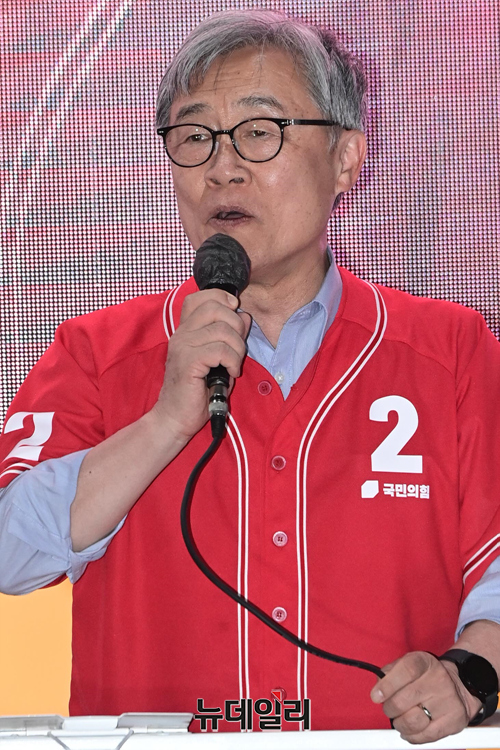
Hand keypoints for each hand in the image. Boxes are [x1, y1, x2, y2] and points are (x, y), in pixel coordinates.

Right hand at [151, 289, 250, 442]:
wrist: (175, 418)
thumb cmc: (197, 392)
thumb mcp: (219, 360)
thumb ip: (230, 337)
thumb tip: (244, 316)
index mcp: (186, 331)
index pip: (199, 298)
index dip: (220, 297)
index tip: (234, 311)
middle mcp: (181, 334)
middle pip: (215, 308)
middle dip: (236, 326)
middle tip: (237, 349)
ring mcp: (183, 346)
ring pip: (222, 330)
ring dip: (237, 349)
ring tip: (234, 365)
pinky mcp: (188, 361)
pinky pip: (220, 350)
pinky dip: (233, 361)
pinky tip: (231, 373)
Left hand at [370, 651, 481, 743]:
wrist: (458, 685)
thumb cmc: (425, 676)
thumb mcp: (408, 664)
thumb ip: (389, 673)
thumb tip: (378, 689)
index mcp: (424, 662)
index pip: (405, 671)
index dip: (387, 685)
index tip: (376, 696)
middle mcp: (438, 679)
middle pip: (403, 700)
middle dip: (389, 708)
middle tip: (389, 708)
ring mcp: (448, 700)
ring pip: (412, 721)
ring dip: (400, 724)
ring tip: (401, 718)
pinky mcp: (454, 720)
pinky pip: (426, 736)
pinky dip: (412, 736)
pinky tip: (411, 729)